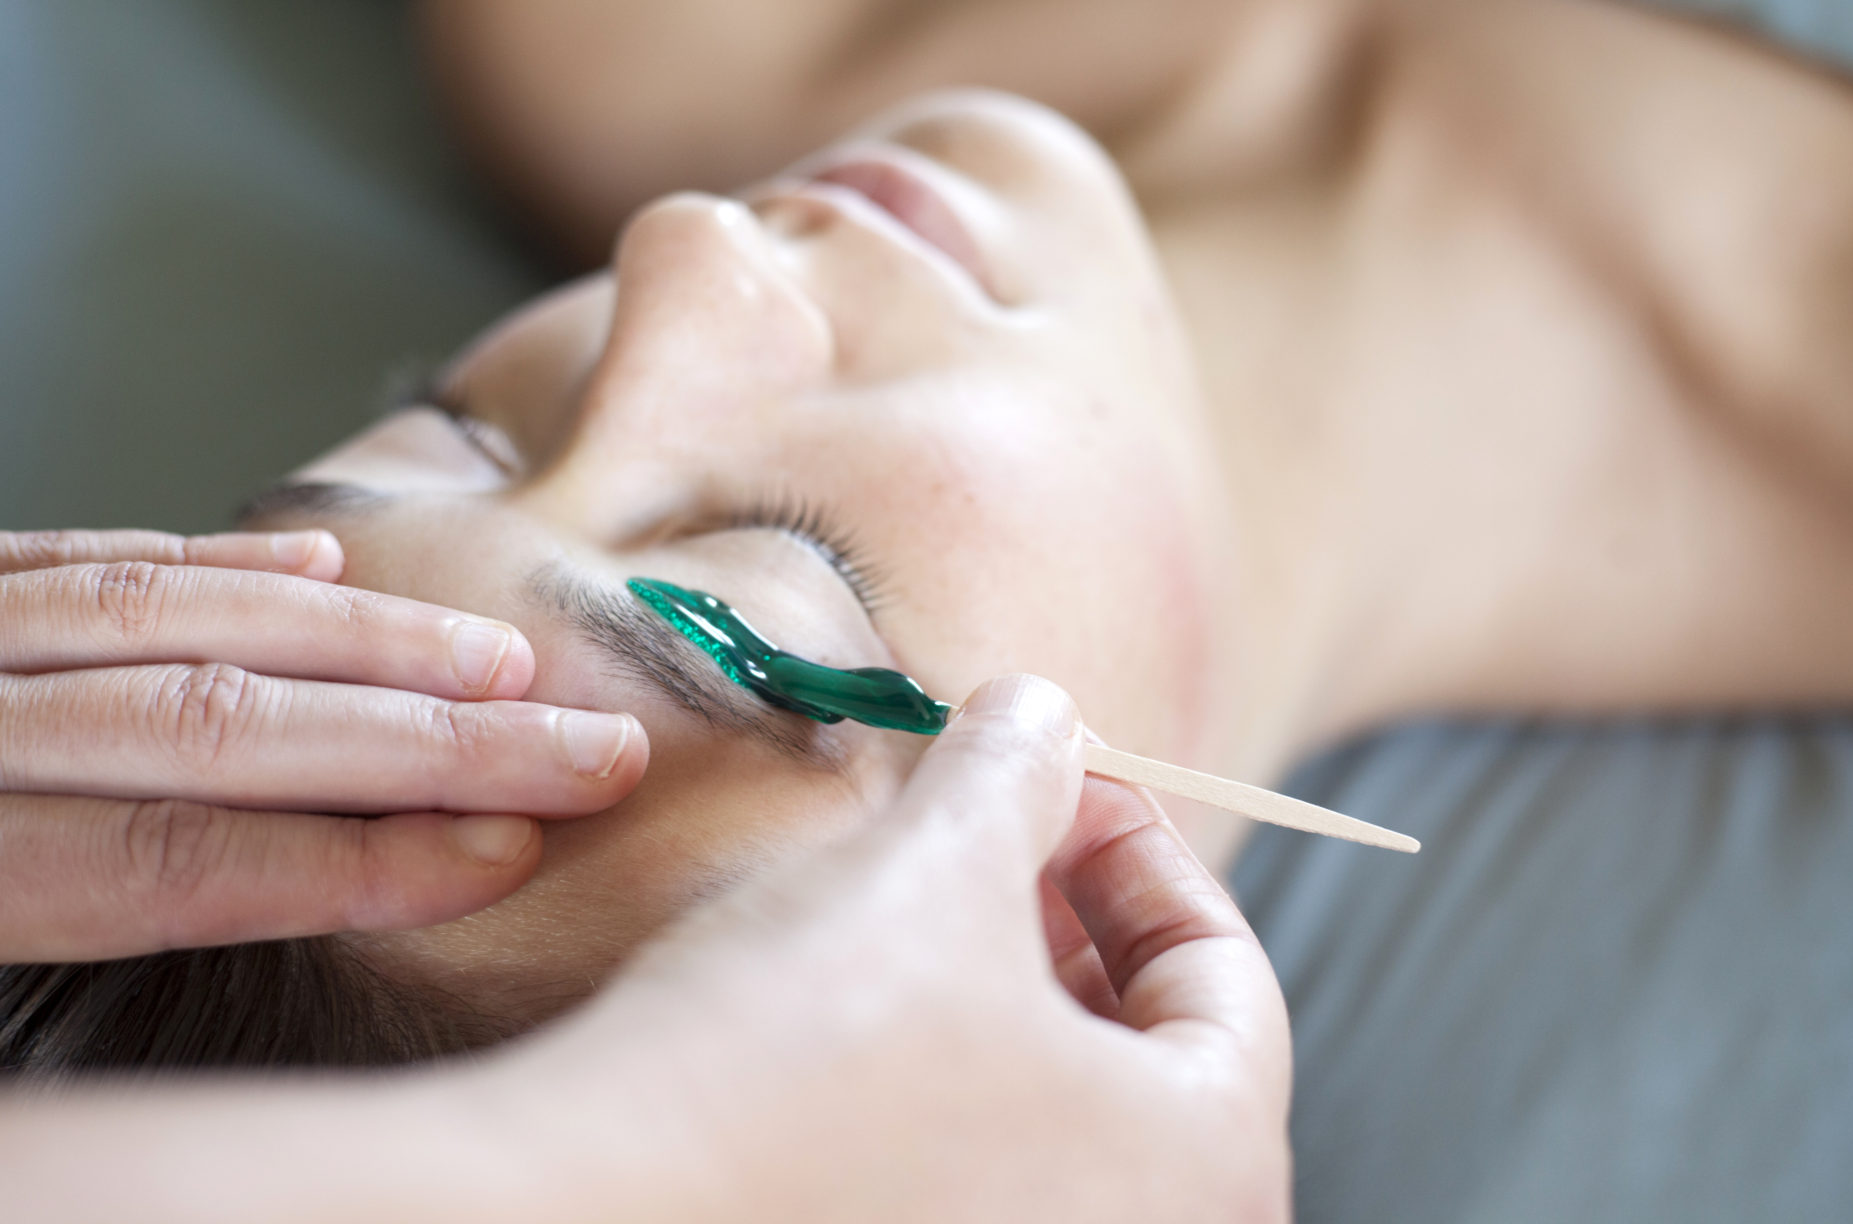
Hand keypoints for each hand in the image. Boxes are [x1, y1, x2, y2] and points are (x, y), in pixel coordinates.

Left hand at [0, 528, 646, 962]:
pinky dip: (218, 558)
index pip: (169, 860)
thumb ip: (64, 910)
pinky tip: (318, 559)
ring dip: (362, 638)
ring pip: (173, 615)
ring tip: (498, 667)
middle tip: (579, 753)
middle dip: (424, 741)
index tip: (502, 854)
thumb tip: (264, 900)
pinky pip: (84, 553)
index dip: (349, 862)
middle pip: (215, 725)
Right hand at [3, 675, 1287, 1222]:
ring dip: (998, 995)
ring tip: (905, 910)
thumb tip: (1043, 716)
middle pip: (1144, 1053)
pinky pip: (970, 1173)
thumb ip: (1021, 773)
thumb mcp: (935, 865)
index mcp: (1207, 1167)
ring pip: (1052, 1116)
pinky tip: (846, 1018)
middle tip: (985, 834)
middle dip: (1065, 918)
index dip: (1144, 852)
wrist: (585, 1213)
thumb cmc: (795, 1060)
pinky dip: (939, 1083)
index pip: (1228, 982)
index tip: (1068, 784)